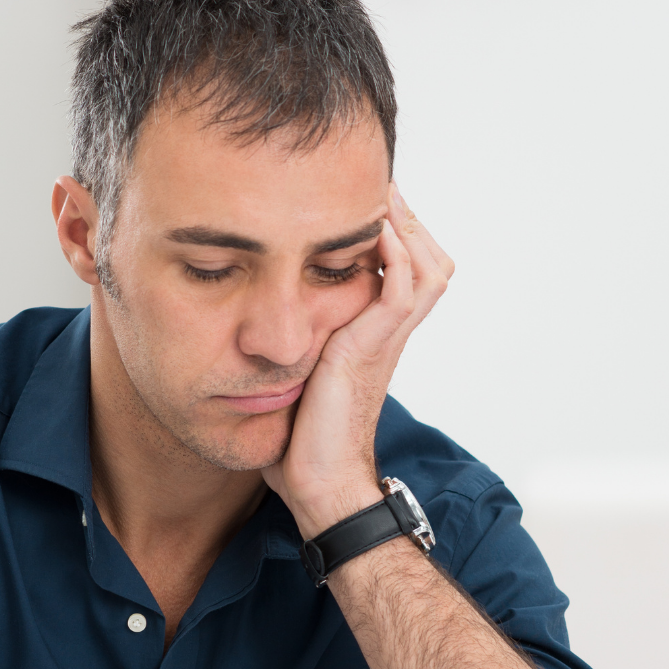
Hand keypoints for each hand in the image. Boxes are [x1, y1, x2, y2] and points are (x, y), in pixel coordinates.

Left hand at [263, 185, 453, 537]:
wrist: (318, 483)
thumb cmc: (300, 440)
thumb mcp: (292, 374)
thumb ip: (286, 344)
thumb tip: (240, 320)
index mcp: (374, 336)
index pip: (406, 269)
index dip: (393, 232)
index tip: (357, 199)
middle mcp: (388, 333)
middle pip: (428, 258)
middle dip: (406, 217)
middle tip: (374, 185)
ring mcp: (386, 339)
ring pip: (428, 266)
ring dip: (407, 226)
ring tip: (379, 196)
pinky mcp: (373, 347)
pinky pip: (404, 288)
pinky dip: (395, 255)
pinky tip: (374, 230)